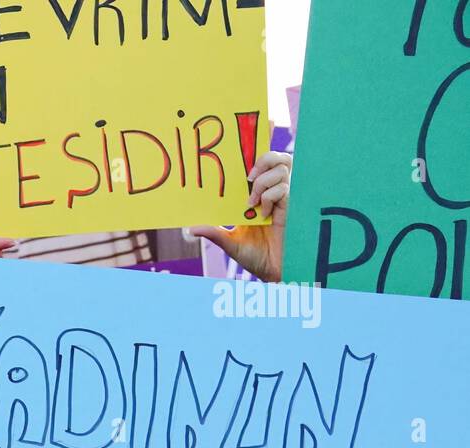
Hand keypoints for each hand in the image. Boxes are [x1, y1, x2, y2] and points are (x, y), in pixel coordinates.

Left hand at [190, 150, 292, 282]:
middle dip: (263, 158)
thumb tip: (190, 228)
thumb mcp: (229, 242)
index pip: (259, 165)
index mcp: (256, 195)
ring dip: (264, 180)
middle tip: (248, 177)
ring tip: (252, 201)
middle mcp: (271, 192)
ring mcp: (284, 197)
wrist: (274, 272)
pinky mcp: (293, 205)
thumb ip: (213, 232)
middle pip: (277, 157)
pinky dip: (270, 196)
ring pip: (283, 166)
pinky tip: (264, 214)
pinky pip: (284, 187)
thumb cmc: (255, 257)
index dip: (256, 147)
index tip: (247, 138)